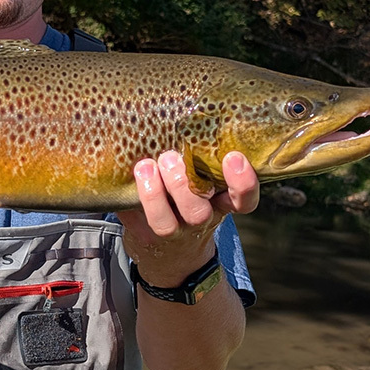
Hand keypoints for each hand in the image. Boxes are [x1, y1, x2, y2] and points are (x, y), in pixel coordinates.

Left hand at [116, 150, 258, 285]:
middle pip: (197, 211)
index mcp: (221, 205)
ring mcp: (172, 232)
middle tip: (170, 157)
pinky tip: (126, 178)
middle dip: (182, 183)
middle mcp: (200, 220)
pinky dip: (130, 198)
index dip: (242, 182)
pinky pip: (135, 219)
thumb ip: (203, 162)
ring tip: (145, 166)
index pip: (243, 200)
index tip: (232, 157)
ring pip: (165, 223)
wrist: (172, 254)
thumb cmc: (190, 201)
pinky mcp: (145, 235)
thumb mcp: (207, 185)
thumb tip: (186, 116)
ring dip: (153, 194)